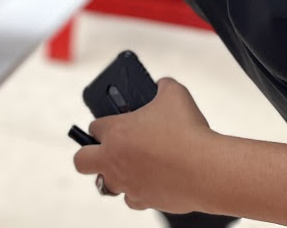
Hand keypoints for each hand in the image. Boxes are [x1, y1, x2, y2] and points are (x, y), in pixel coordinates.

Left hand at [73, 78, 221, 213]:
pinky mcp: (143, 200)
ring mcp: (126, 183)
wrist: (205, 168)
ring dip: (114, 176)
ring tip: (131, 167)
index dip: (102, 126)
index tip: (110, 125)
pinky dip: (138, 192)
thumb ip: (162, 86)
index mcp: (116, 131)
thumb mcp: (174, 93)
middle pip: (81, 161)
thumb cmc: (188, 131)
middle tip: (103, 151)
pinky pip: (132, 199)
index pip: (93, 128)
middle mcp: (114, 159)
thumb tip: (162, 85)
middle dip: (87, 155)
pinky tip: (150, 182)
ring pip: (105, 184)